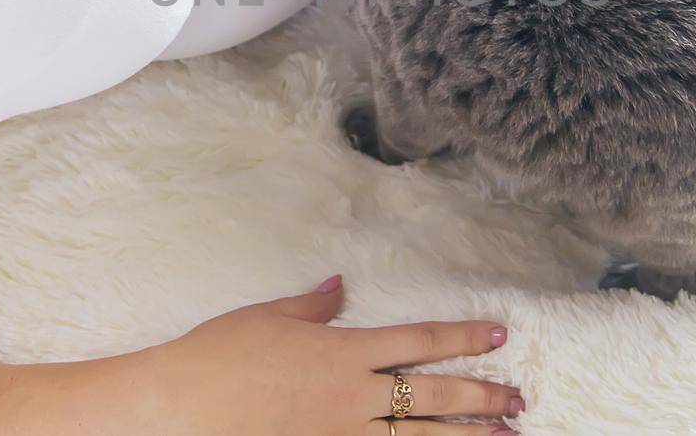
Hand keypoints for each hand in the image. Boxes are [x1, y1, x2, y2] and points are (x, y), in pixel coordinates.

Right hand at [0, 276, 523, 435]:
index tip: (498, 333)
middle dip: (481, 397)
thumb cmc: (216, 358)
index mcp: (343, 351)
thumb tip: (337, 287)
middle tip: (518, 400)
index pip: (419, 339)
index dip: (462, 336)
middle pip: (432, 396)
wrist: (177, 409)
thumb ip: (310, 308)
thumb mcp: (266, 319)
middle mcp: (352, 396)